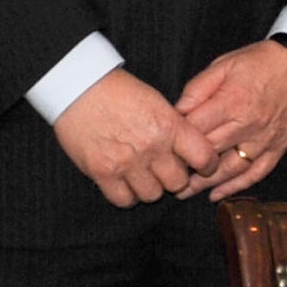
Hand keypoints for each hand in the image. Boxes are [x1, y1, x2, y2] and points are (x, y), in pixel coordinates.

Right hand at [55, 69, 214, 207]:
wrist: (79, 87)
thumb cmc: (119, 91)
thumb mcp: (157, 102)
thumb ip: (174, 127)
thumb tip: (188, 152)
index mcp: (169, 125)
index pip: (203, 157)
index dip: (206, 165)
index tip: (202, 166)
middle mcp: (151, 146)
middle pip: (178, 183)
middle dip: (173, 178)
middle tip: (164, 169)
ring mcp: (126, 162)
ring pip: (152, 195)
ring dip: (149, 187)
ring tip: (141, 174)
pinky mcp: (102, 172)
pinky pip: (124, 200)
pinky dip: (126, 195)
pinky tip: (124, 182)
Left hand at [174, 42, 286, 200]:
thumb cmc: (262, 61)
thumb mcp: (224, 64)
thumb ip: (198, 88)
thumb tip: (177, 111)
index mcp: (233, 101)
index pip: (195, 129)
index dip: (175, 139)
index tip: (162, 146)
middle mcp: (249, 125)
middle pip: (209, 153)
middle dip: (185, 165)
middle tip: (166, 172)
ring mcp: (265, 140)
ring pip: (230, 170)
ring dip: (205, 183)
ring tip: (184, 191)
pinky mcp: (278, 148)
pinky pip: (256, 173)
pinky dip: (235, 187)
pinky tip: (217, 194)